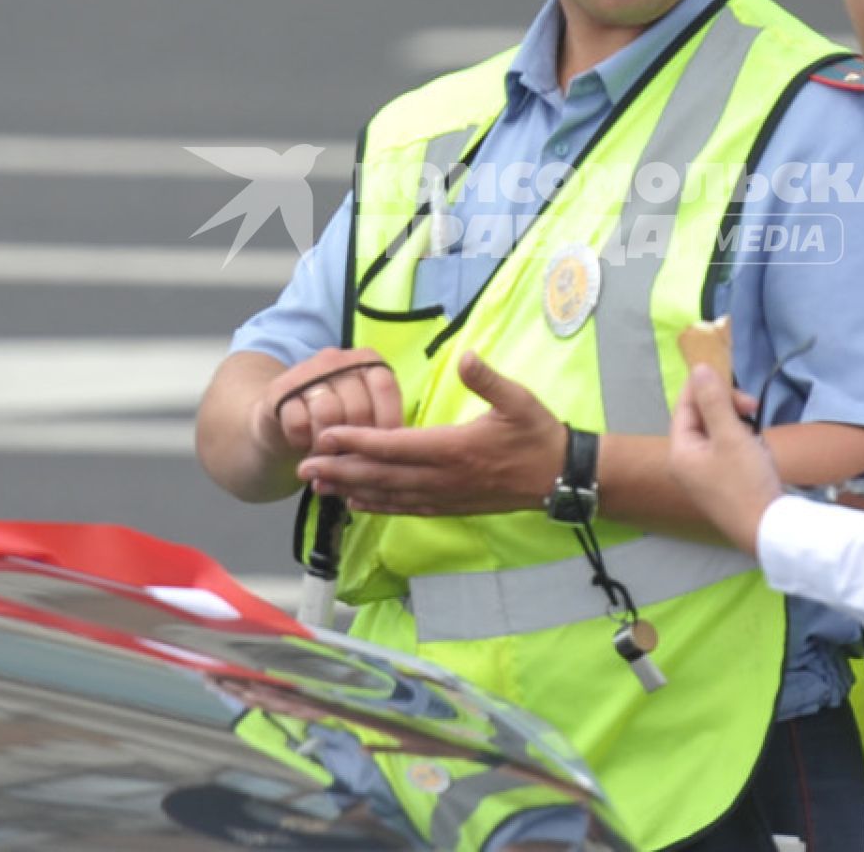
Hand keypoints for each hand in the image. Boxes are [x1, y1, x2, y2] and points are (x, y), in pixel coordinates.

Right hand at [253, 347, 401, 464]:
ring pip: (328, 414)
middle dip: (357, 442)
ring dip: (330, 445)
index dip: (388, 423)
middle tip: (352, 458)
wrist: (281, 416)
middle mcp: (337, 359)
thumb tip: (401, 449)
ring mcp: (306, 372)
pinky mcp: (279, 391)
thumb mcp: (363, 413)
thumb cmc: (335, 418)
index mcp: (366, 361)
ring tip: (329, 456)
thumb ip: (382, 422)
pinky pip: (299, 423)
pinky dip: (304, 442)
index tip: (384, 449)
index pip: (385, 388)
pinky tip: (304, 446)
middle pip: (358, 407)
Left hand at [296, 351, 563, 515]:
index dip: (358, 442)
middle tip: (303, 467)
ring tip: (318, 486)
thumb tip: (467, 355)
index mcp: (454, 448)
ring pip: (388, 496)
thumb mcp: (518, 401)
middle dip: (340, 470)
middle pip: (381, 476)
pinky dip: (378, 506)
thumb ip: (488, 380)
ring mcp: (445, 496)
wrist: (560, 477)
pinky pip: (406, 509)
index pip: (394, 446)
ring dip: (351, 490)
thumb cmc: (538, 435)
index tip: (326, 436)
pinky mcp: (450, 506)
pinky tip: (357, 502)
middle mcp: (443, 477)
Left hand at [667, 365, 783, 555]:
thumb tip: (699, 368)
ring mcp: (704, 475)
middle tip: (752, 407)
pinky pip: (727, 450)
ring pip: (717, 433)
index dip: (705, 387)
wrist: (769, 530)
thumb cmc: (746, 482)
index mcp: (680, 451)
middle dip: (727, 408)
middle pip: (701, 418)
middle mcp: (686, 463)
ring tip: (757, 436)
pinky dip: (743, 444)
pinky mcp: (722, 483)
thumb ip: (714, 401)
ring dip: (738, 425)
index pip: (685, 406)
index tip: (732, 379)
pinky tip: (759, 451)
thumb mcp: (731, 436)